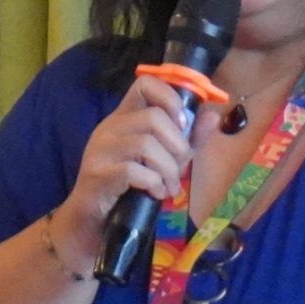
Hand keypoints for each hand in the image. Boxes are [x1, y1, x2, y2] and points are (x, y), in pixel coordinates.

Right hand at [55, 77, 215, 254]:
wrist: (91, 219)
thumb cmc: (128, 186)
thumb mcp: (162, 159)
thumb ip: (187, 138)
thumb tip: (213, 116)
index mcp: (124, 117)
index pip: (145, 84)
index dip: (170, 98)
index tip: (182, 125)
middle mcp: (110, 127)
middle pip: (153, 117)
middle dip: (177, 145)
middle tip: (180, 167)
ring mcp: (101, 150)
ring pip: (146, 145)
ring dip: (168, 170)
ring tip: (169, 186)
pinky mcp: (98, 174)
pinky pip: (134, 170)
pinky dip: (153, 183)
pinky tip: (155, 193)